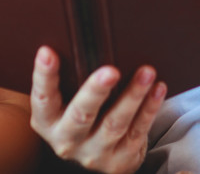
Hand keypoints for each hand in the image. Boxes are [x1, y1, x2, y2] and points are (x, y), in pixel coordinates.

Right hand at [30, 47, 165, 173]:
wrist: (98, 157)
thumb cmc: (79, 115)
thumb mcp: (64, 102)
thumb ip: (68, 79)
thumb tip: (86, 39)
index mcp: (48, 122)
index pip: (42, 98)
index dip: (44, 76)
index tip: (47, 51)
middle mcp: (67, 140)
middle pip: (81, 115)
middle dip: (96, 92)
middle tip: (110, 71)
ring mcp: (95, 152)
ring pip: (115, 123)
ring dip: (132, 96)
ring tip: (146, 72)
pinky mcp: (121, 159)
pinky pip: (137, 131)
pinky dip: (149, 108)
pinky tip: (157, 89)